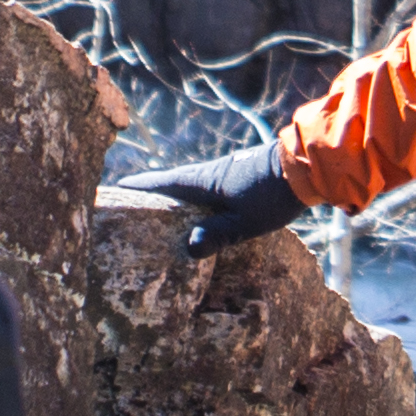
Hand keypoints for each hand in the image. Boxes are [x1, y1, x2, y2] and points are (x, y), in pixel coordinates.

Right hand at [101, 143, 303, 253]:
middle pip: (167, 188)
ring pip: (186, 192)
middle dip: (147, 201)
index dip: (132, 190)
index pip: (157, 183)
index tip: (109, 195)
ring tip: (155, 227)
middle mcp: (206, 175)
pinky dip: (191, 207)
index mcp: (201, 181)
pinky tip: (194, 224)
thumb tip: (189, 248)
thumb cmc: (274, 194)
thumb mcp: (246, 220)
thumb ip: (218, 234)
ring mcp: (221, 177)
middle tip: (127, 219)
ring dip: (170, 205)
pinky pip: (203, 196)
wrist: (306, 168)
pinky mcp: (236, 182)